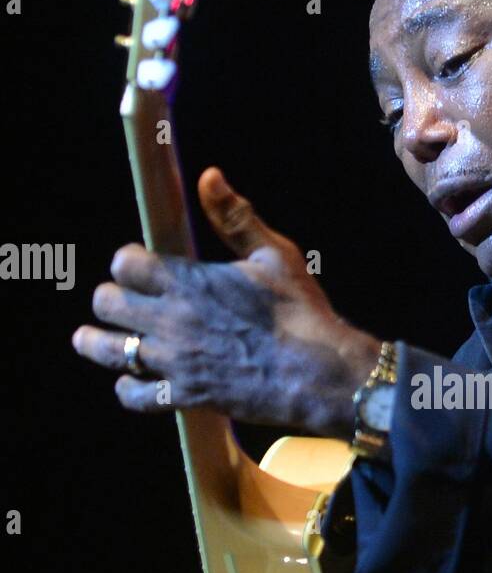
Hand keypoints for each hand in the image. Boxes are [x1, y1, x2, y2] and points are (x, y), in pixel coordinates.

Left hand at [72, 169, 380, 435]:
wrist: (319, 373)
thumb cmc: (301, 311)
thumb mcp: (274, 254)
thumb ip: (234, 217)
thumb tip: (209, 176)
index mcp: (188, 281)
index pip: (124, 263)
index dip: (128, 262)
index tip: (139, 266)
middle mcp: (172, 320)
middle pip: (106, 303)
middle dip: (111, 299)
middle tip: (122, 302)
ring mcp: (175, 360)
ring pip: (107, 351)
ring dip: (96, 343)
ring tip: (91, 339)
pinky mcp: (185, 395)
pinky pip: (134, 395)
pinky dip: (129, 388)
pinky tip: (136, 379)